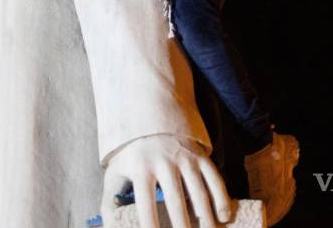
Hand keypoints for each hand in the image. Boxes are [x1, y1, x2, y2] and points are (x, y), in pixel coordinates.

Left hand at [102, 135, 232, 227]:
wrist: (152, 116)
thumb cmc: (131, 156)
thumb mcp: (115, 173)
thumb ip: (109, 202)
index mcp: (140, 168)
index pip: (146, 203)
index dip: (150, 225)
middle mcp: (163, 161)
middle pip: (176, 200)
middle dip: (182, 226)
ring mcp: (184, 158)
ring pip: (199, 192)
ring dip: (206, 218)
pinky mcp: (200, 156)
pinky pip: (215, 179)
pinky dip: (222, 199)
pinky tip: (224, 218)